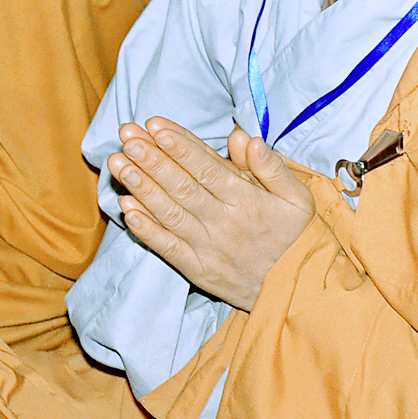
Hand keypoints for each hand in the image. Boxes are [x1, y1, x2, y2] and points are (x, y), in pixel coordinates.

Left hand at [108, 120, 315, 311]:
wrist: (299, 293)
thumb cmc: (297, 237)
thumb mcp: (298, 198)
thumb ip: (271, 167)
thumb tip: (244, 138)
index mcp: (247, 200)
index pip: (207, 166)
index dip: (180, 145)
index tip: (155, 125)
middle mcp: (224, 222)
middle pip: (182, 186)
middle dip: (151, 158)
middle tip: (127, 136)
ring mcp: (208, 247)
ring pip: (169, 213)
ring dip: (141, 187)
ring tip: (118, 163)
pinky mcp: (197, 269)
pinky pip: (167, 247)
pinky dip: (145, 229)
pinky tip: (126, 208)